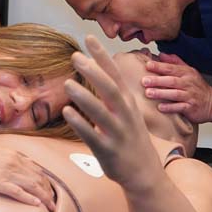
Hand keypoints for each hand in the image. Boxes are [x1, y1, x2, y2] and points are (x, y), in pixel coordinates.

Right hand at [0, 139, 55, 210]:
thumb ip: (7, 157)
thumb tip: (17, 164)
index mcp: (13, 154)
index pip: (36, 168)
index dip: (45, 180)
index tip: (49, 189)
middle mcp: (13, 161)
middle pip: (38, 178)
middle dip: (49, 190)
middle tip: (54, 201)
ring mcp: (6, 172)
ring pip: (32, 185)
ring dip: (44, 197)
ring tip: (51, 206)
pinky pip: (18, 192)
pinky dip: (30, 198)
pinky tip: (37, 204)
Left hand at [63, 36, 162, 192]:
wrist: (145, 173)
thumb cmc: (131, 138)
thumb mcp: (127, 111)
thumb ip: (112, 92)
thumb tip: (94, 67)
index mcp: (128, 103)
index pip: (115, 74)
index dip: (102, 56)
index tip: (89, 38)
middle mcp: (124, 115)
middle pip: (110, 89)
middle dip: (94, 72)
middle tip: (76, 56)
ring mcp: (117, 133)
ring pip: (101, 112)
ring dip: (84, 97)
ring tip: (68, 83)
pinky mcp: (108, 151)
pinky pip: (92, 135)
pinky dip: (80, 123)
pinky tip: (67, 112)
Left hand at [142, 52, 211, 123]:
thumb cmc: (197, 86)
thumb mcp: (188, 71)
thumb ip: (175, 62)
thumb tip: (161, 54)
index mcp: (186, 73)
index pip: (171, 68)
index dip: (159, 66)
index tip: (148, 65)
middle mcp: (188, 83)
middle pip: (171, 81)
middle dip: (157, 80)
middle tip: (144, 80)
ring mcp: (190, 96)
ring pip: (174, 94)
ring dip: (161, 93)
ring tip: (148, 93)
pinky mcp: (191, 107)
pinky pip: (180, 107)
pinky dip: (170, 107)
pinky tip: (160, 107)